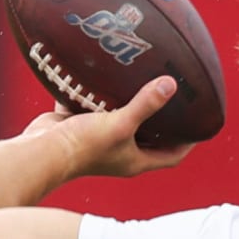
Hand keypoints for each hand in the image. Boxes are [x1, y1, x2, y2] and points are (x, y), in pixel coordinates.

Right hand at [20, 77, 195, 177]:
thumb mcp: (120, 123)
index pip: (172, 156)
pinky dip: (99, 96)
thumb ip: (145, 104)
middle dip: (162, 123)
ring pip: (120, 122)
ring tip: (143, 83)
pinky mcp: (79, 128)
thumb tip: (171, 85)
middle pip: (149, 139)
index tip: (199, 126)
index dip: (188, 144)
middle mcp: (120, 154)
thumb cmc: (82, 146)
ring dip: (130, 106)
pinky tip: (106, 78)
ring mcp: (99, 142)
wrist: (39, 151)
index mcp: (135, 160)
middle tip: (174, 100)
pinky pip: (92, 110)